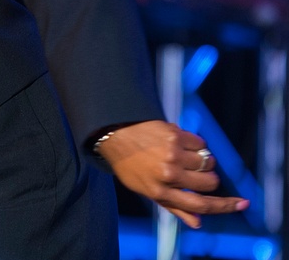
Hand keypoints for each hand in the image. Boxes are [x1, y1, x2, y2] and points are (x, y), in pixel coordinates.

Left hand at [97, 120, 249, 228]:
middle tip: (192, 171)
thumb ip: (174, 207)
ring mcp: (172, 154)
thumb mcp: (146, 190)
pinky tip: (179, 142)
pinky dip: (195, 144)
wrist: (115, 134)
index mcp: (162, 192)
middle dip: (208, 178)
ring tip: (183, 155)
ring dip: (202, 160)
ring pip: (207, 162)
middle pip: (209, 182)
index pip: (201, 205)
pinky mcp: (174, 135)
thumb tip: (198, 223)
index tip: (242, 204)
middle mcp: (169, 174)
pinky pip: (201, 143)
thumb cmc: (130, 165)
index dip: (225, 206)